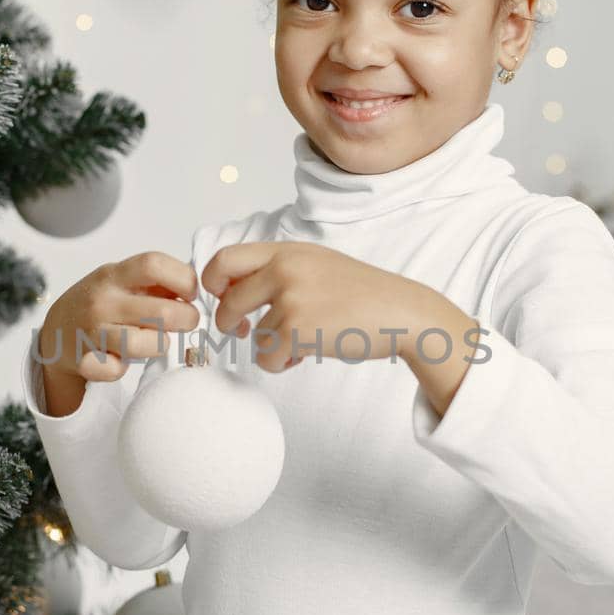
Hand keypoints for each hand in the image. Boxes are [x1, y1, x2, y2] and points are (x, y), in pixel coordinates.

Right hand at [40, 251, 201, 389]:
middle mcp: (102, 301)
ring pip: (145, 344)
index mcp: (114, 275)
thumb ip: (155, 282)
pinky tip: (121, 359)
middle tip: (186, 321)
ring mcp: (92, 331)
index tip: (190, 293)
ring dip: (160, 345)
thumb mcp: (121, 281)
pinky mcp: (83, 361)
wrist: (56, 332)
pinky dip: (122, 369)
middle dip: (186, 319)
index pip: (154, 265)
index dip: (183, 279)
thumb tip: (195, 288)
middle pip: (162, 311)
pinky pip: (116, 371)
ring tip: (158, 341)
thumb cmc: (101, 305)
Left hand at [201, 242, 422, 373]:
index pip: (225, 259)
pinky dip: (282, 364)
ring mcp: (290, 298)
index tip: (223, 298)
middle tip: (241, 331)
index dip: (213, 283)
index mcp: (287, 251)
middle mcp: (284, 269)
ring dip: (271, 348)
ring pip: (252, 336)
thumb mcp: (317, 265)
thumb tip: (232, 290)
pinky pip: (266, 357)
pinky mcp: (297, 329)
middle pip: (226, 301)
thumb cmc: (361, 294)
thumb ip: (278, 270)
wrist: (400, 312)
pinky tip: (304, 356)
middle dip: (228, 323)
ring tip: (300, 344)